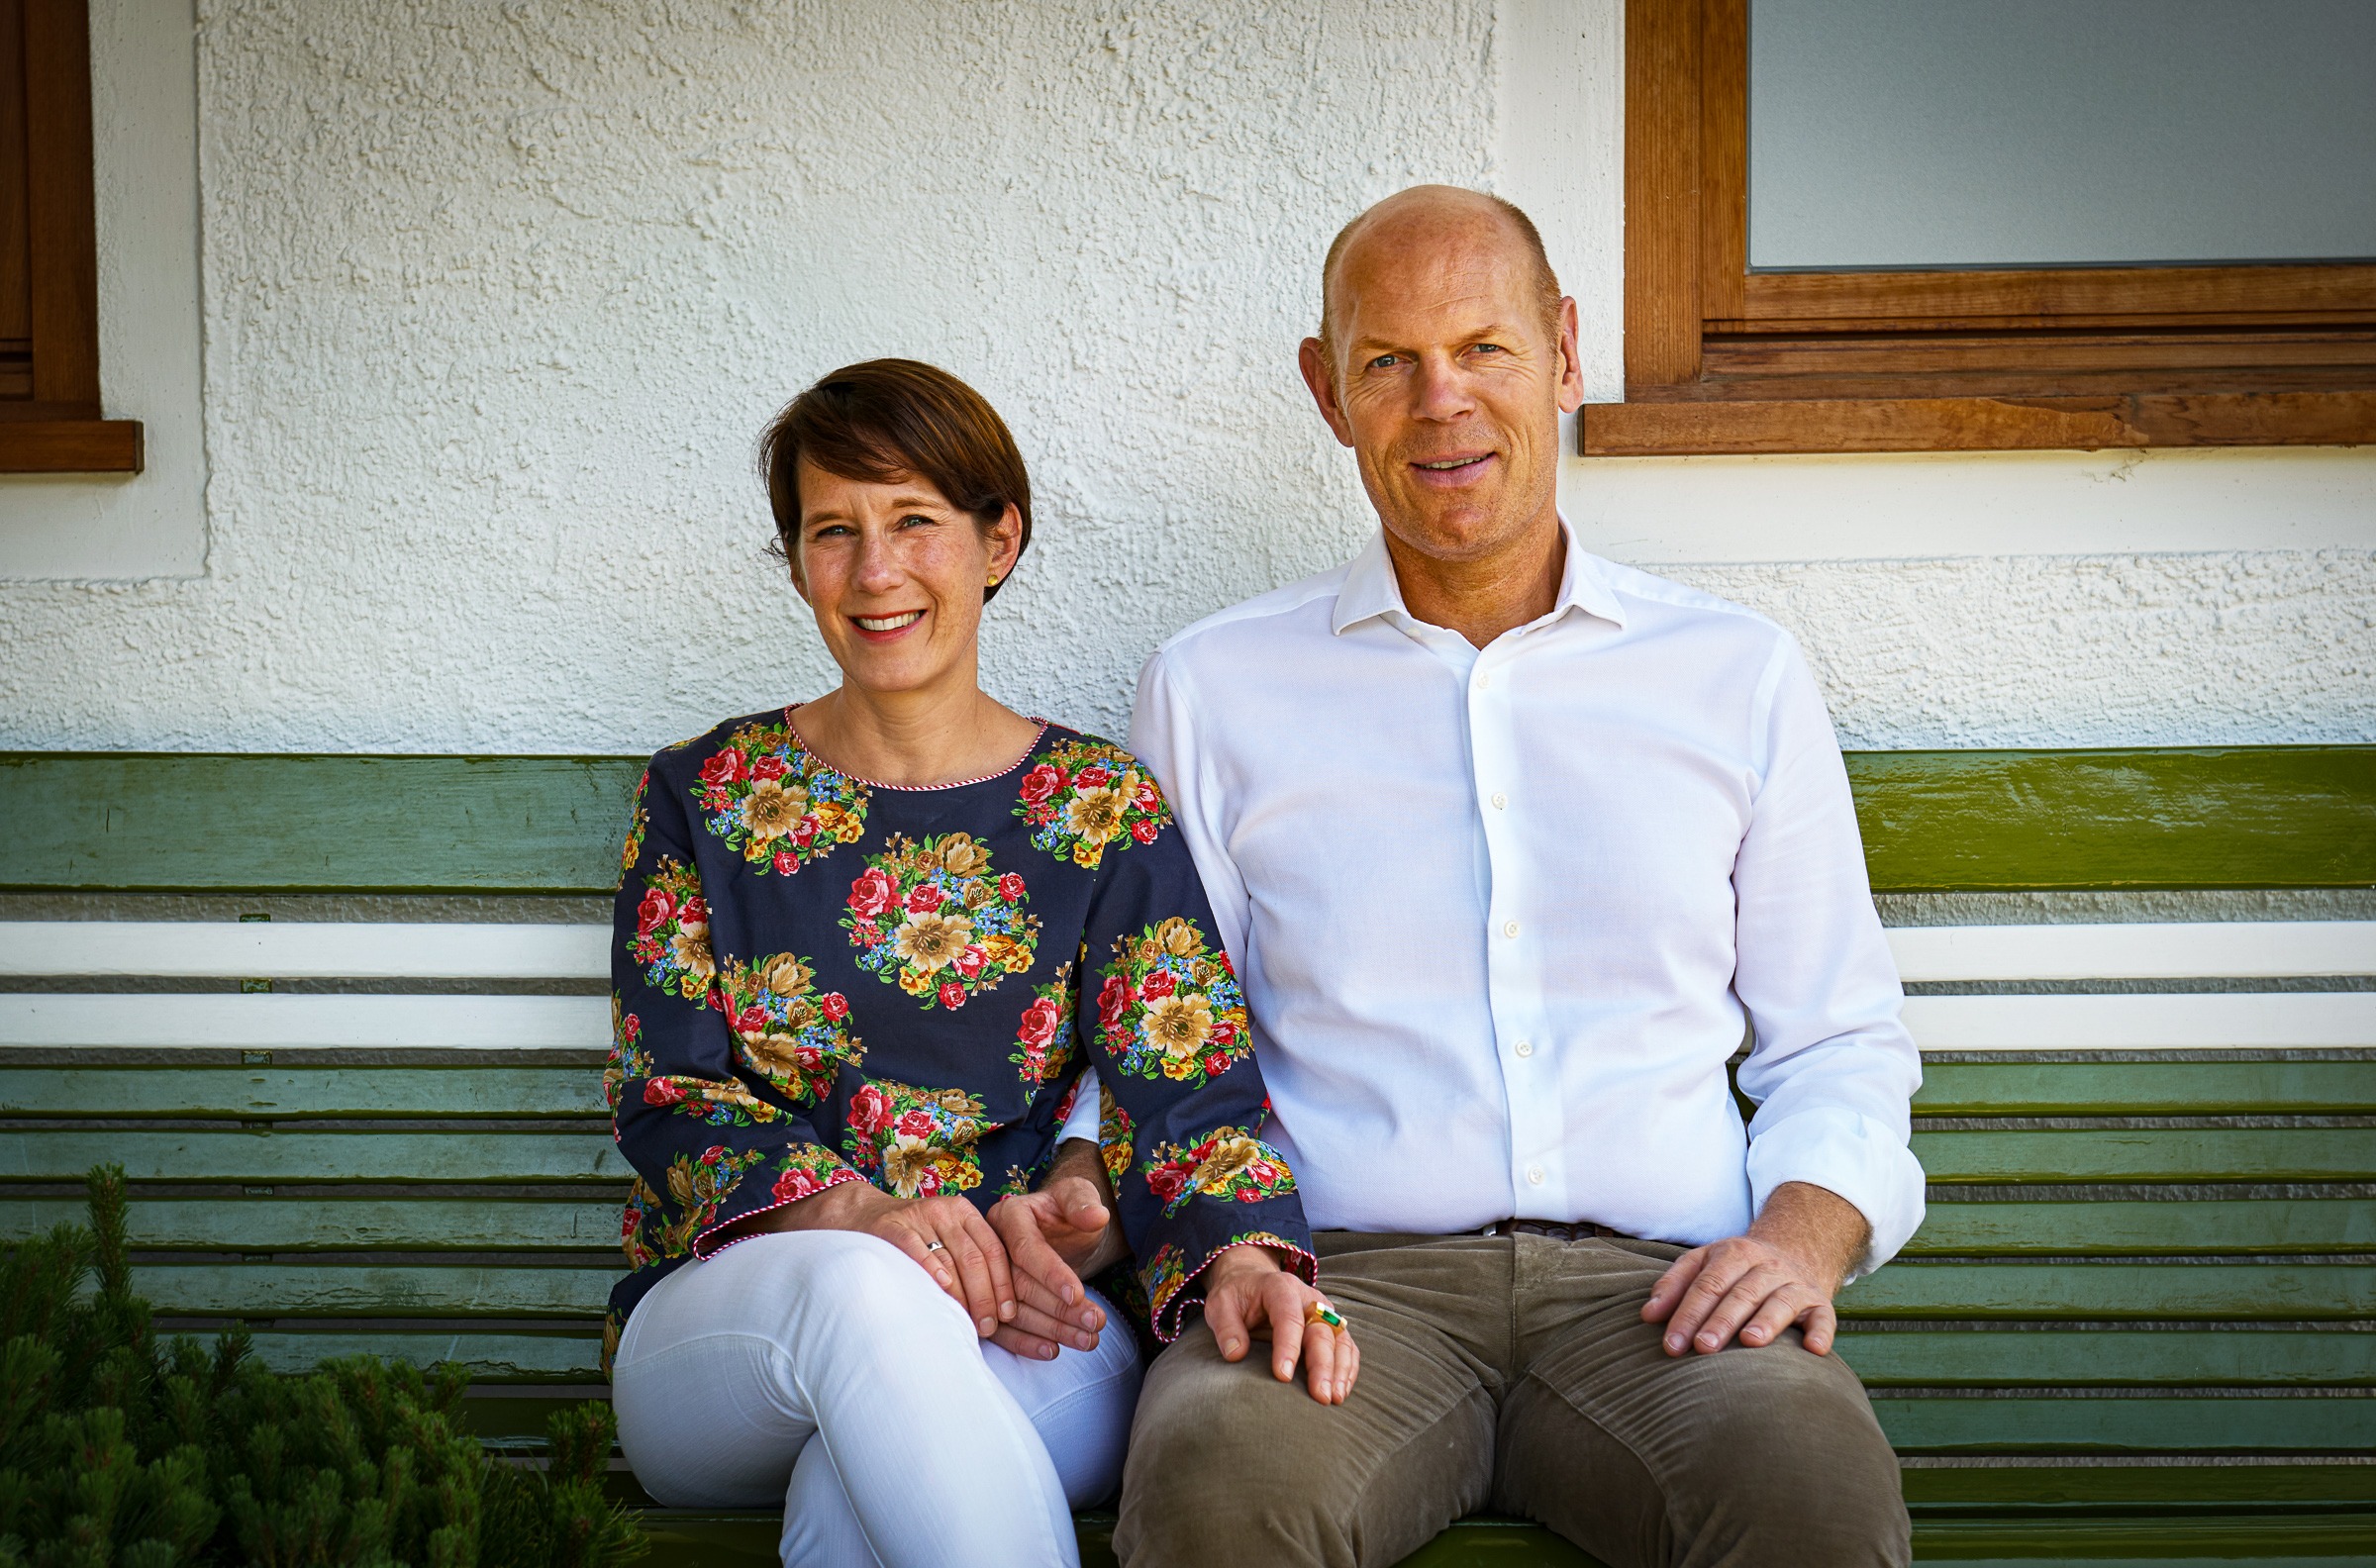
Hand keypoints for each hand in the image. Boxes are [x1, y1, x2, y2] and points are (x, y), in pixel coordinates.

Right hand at [836, 1185, 1018, 1338]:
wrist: (864, 1213)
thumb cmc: (916, 1234)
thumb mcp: (947, 1234)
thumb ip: (971, 1257)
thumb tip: (1000, 1306)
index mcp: (965, 1212)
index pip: (993, 1249)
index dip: (1003, 1283)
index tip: (1008, 1313)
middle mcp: (945, 1211)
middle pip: (974, 1257)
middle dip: (985, 1296)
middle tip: (988, 1327)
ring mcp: (918, 1216)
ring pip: (948, 1257)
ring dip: (961, 1294)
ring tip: (968, 1321)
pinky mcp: (892, 1225)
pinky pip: (914, 1247)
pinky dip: (930, 1267)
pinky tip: (941, 1286)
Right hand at [988, 1169, 1117, 1360]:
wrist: (1056, 1229)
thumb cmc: (1066, 1209)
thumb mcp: (1077, 1195)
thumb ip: (1084, 1202)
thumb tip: (1097, 1216)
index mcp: (1008, 1215)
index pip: (1025, 1248)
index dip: (1051, 1273)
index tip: (1077, 1294)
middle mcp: (991, 1247)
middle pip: (1019, 1285)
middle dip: (1058, 1309)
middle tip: (1094, 1324)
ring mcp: (987, 1278)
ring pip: (1012, 1311)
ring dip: (1051, 1330)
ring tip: (1088, 1340)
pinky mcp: (990, 1303)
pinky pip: (1003, 1329)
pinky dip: (1027, 1343)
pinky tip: (1054, 1351)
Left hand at [1201, 1246, 1358, 1405]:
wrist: (1252, 1282)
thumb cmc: (1236, 1297)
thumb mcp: (1220, 1305)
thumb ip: (1227, 1328)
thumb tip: (1236, 1355)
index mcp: (1280, 1288)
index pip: (1289, 1317)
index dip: (1288, 1347)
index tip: (1282, 1377)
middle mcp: (1308, 1298)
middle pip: (1321, 1331)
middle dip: (1322, 1365)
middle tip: (1320, 1396)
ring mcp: (1323, 1312)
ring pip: (1340, 1340)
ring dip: (1340, 1370)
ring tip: (1335, 1399)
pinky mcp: (1331, 1326)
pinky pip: (1347, 1347)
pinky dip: (1347, 1369)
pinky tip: (1341, 1391)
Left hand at [1642, 1181, 1868, 1355]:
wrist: (1795, 1250)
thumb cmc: (1736, 1268)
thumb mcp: (1704, 1263)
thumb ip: (1674, 1285)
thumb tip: (1647, 1315)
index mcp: (1734, 1253)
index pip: (1707, 1285)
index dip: (1688, 1313)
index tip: (1672, 1344)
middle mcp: (1766, 1266)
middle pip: (1741, 1293)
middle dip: (1720, 1321)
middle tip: (1702, 1348)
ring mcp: (1795, 1283)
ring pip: (1780, 1301)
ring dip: (1766, 1322)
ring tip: (1750, 1342)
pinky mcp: (1820, 1303)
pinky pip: (1825, 1318)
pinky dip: (1821, 1332)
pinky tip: (1814, 1350)